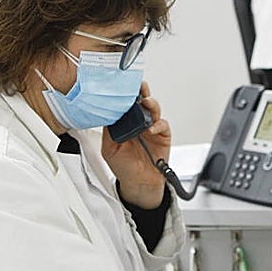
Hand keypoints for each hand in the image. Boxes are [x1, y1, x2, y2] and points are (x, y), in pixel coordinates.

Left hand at [103, 82, 168, 208]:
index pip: (125, 104)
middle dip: (140, 91)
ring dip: (150, 104)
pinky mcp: (163, 135)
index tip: (122, 87)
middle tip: (139, 87)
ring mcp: (151, 128)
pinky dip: (158, 124)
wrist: (138, 183)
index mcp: (124, 123)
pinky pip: (163, 125)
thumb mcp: (109, 149)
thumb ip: (109, 131)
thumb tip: (108, 114)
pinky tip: (151, 128)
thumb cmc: (124, 167)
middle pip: (141, 101)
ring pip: (153, 109)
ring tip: (146, 103)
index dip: (125, 95)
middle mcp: (138, 122)